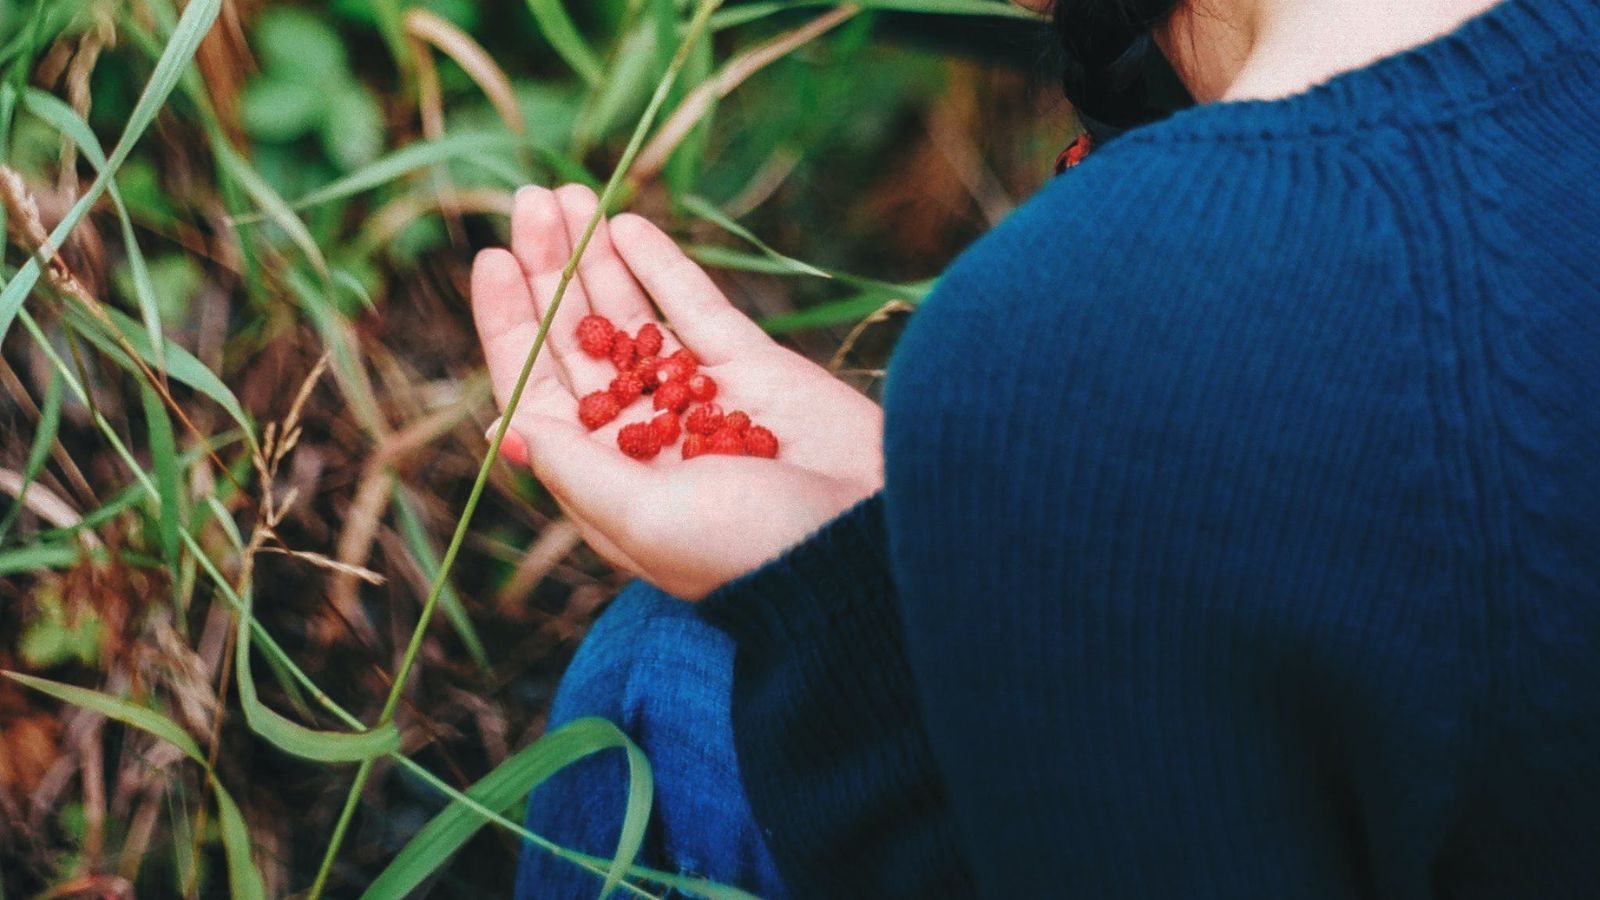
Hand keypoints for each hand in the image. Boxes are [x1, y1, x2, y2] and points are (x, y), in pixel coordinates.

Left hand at [471, 185, 884, 598]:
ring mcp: (696, 395)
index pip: (539, 388)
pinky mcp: (752, 368)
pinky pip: (695, 308)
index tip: (492, 260)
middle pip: (578, 339)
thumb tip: (505, 424)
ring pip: (632, 314)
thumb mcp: (647, 521)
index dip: (511, 323)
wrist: (864, 540)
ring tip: (564, 194)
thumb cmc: (750, 550)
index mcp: (606, 476)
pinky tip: (626, 225)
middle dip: (550, 269)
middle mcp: (642, 432)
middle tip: (527, 200)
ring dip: (595, 255)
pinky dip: (661, 266)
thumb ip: (577, 470)